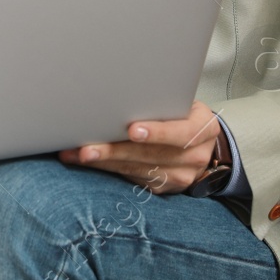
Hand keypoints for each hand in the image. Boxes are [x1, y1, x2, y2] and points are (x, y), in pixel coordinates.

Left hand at [58, 99, 222, 194]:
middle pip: (151, 155)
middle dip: (115, 151)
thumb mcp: (183, 104)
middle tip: (86, 148)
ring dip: (103, 162)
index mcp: (204, 130)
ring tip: (75, 154)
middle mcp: (195, 156)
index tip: (132, 130)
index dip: (157, 133)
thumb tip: (121, 91)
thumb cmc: (183, 115)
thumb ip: (163, 102)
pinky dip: (106, 169)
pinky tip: (85, 162)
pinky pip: (131, 178)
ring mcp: (180, 176)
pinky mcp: (163, 188)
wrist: (201, 145)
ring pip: (136, 169)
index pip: (181, 133)